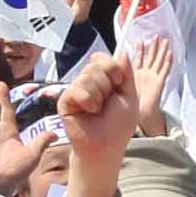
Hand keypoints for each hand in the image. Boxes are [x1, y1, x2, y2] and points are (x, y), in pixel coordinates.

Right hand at [51, 40, 144, 196]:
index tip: (118, 82)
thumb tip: (122, 51)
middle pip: (95, 65)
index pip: (102, 58)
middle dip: (107, 84)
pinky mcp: (65, 100)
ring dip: (98, 96)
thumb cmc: (118, 125)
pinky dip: (87, 100)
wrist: (105, 145)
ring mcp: (76, 91)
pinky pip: (76, 89)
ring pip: (86, 77)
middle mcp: (88, 83)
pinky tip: (88, 112)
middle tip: (107, 102)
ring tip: (97, 110)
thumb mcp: (130, 96)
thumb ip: (127, 73)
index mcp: (103, 80)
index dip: (112, 68)